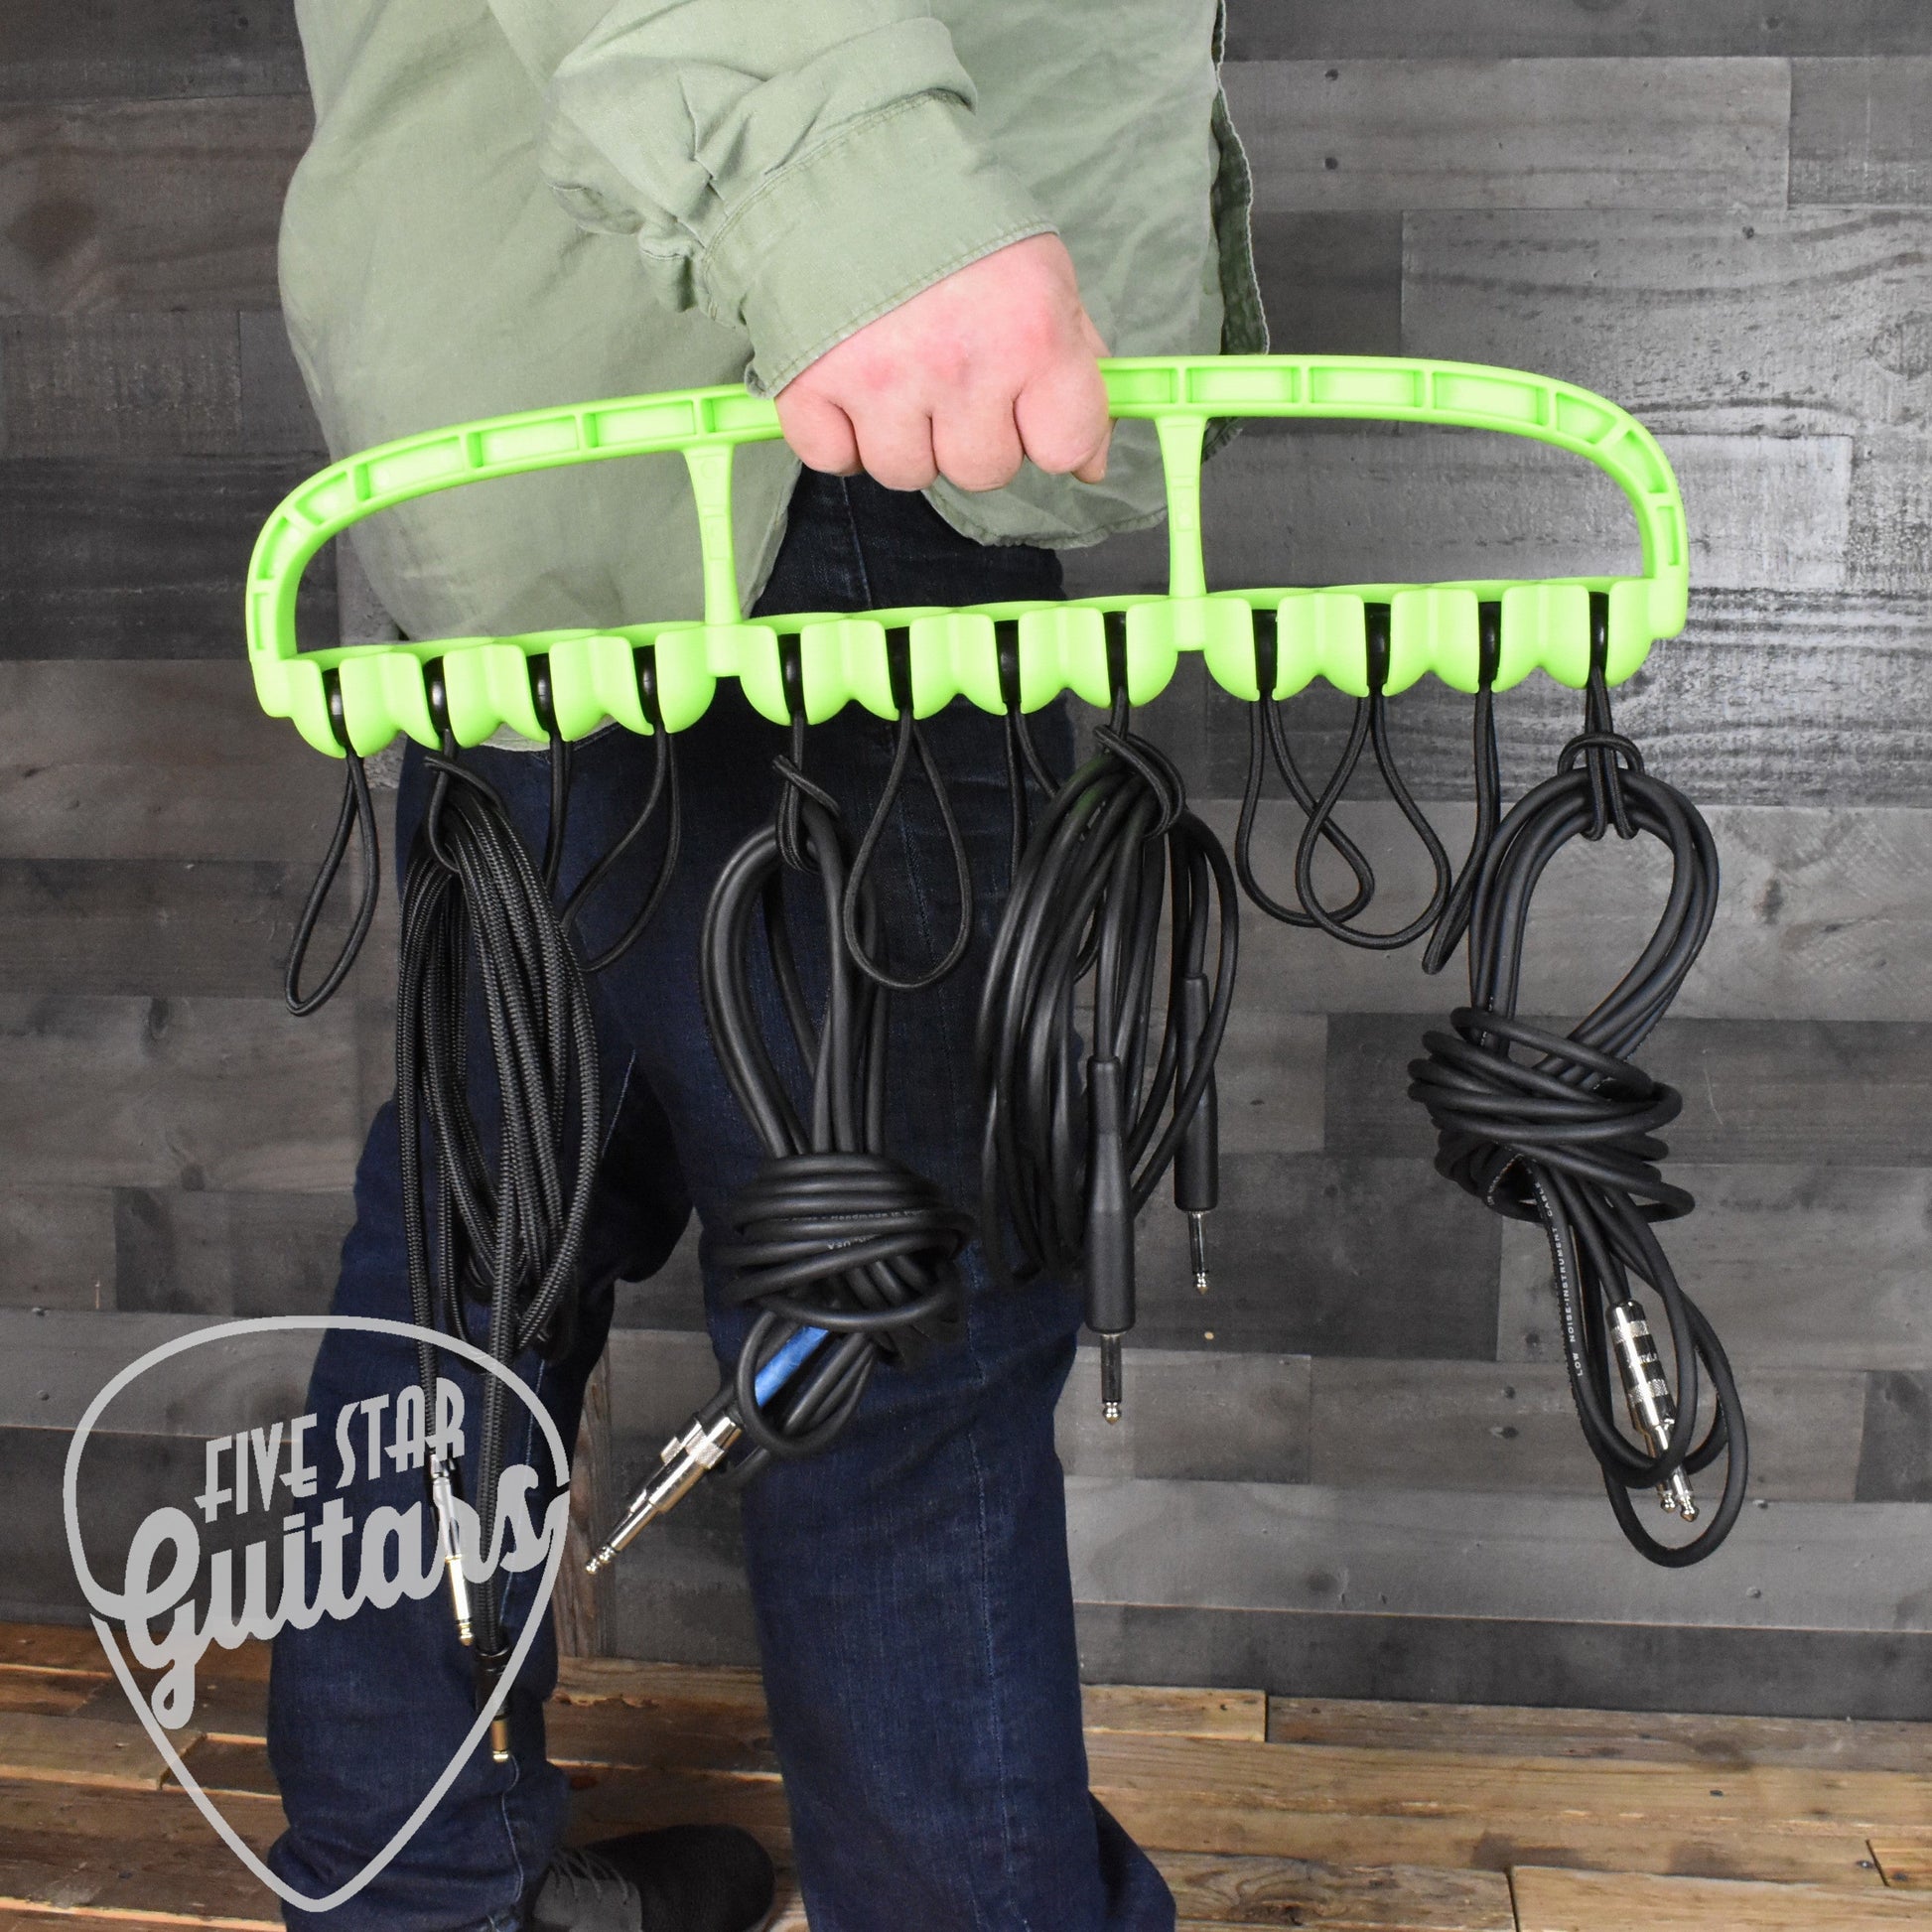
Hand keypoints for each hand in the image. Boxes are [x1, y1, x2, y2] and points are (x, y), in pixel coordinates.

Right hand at [775, 233, 1110, 493]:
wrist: (844, 153)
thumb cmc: (952, 219)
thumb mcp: (1038, 273)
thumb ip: (1076, 368)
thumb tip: (1090, 463)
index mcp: (1030, 332)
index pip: (1064, 447)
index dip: (1048, 433)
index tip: (1029, 408)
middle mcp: (959, 362)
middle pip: (981, 471)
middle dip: (971, 435)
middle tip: (951, 373)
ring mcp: (880, 379)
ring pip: (907, 473)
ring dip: (905, 438)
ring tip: (898, 373)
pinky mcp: (809, 384)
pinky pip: (834, 459)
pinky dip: (840, 435)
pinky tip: (850, 385)